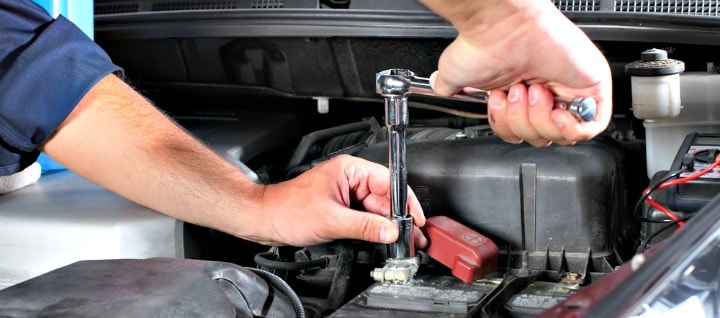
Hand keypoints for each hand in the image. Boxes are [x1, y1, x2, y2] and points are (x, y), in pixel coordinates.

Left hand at [252, 155, 427, 247]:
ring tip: (400, 241)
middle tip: (412, 237)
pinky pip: (364, 216)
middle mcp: (350, 178)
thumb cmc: (287, 209)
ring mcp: (346, 193)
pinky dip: (374, 228)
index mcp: (350, 169)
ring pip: (376, 209)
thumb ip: (365, 226)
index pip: (389, 181)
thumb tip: (391, 231)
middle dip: (398, 218)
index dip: (406, 201)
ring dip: (387, 225)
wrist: (264, 219)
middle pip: (385, 197)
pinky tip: (382, 239)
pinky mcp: (341, 207)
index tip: (416, 219)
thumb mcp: (332, 220)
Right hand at [424, 0, 611, 145]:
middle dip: (522, 122)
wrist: (502, 26)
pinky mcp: (592, 87)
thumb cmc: (483, 44)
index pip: (523, 132)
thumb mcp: (456, 74)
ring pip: (562, 136)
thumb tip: (442, 91)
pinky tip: (552, 110)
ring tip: (530, 90)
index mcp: (521, 92)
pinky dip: (568, 128)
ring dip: (539, 119)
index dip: (509, 128)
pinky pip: (589, 128)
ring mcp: (570, 90)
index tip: (499, 103)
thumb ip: (450, 88)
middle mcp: (546, 91)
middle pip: (542, 139)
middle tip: (515, 93)